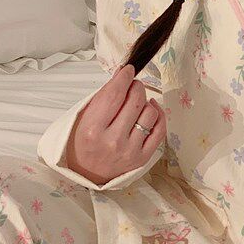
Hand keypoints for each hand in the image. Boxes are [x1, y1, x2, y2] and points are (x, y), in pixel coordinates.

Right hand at [65, 65, 166, 185]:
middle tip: (132, 85)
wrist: (87, 174)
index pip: (114, 95)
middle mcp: (112, 141)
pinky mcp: (143, 158)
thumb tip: (123, 74)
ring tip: (136, 102)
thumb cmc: (83, 142)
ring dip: (145, 101)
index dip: (124, 78)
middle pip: (135, 101)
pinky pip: (159, 130)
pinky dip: (158, 115)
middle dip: (136, 86)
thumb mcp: (84, 118)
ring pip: (150, 113)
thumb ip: (103, 96)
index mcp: (92, 129)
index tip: (128, 70)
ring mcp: (130, 151)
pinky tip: (150, 109)